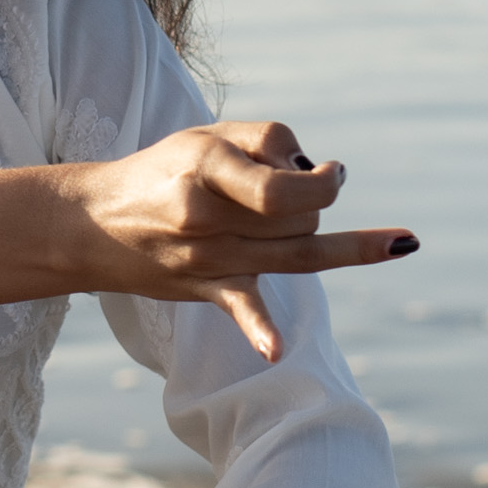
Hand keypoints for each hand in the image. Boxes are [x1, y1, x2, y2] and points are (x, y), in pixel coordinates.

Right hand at [58, 121, 416, 361]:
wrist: (90, 223)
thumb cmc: (161, 171)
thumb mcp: (205, 135)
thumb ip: (265, 141)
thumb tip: (318, 176)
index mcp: (206, 164)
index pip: (284, 178)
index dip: (320, 178)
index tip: (329, 172)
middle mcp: (206, 211)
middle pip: (298, 217)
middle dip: (317, 204)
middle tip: (302, 196)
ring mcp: (206, 254)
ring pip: (293, 254)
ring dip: (347, 248)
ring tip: (397, 243)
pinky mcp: (203, 287)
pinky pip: (238, 308)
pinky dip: (257, 329)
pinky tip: (277, 351)